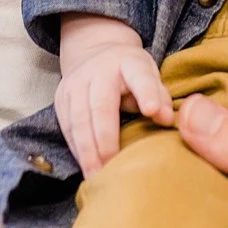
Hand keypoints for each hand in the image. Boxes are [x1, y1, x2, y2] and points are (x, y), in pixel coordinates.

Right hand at [54, 14, 174, 176]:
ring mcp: (76, 83)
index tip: (153, 111)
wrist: (94, 52)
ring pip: (79, 120)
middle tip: (113, 167)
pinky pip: (67, 127)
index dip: (147, 93)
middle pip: (101, 106)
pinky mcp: (61, 97)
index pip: (140, 76)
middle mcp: (99, 70)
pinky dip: (77, 149)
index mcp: (129, 62)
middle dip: (106, 140)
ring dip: (87, 151)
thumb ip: (160, 97)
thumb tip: (166, 119)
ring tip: (96, 176)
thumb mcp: (149, 75)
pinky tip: (86, 166)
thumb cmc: (130, 72)